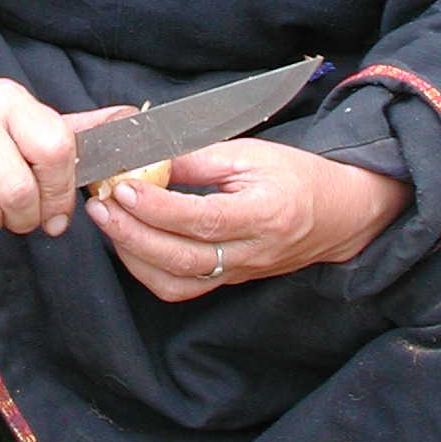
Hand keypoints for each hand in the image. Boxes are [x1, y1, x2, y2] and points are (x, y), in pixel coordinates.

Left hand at [84, 141, 411, 302]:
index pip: (203, 219)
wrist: (339, 214)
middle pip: (183, 258)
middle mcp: (252, 252)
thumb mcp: (252, 153)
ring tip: (108, 223)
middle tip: (100, 207)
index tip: (124, 188)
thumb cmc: (297, 175)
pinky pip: (183, 288)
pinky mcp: (230, 281)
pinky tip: (130, 245)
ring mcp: (240, 272)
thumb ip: (199, 157)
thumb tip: (149, 156)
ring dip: (134, 256)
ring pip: (178, 282)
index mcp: (264, 213)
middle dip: (132, 234)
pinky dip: (149, 272)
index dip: (158, 207)